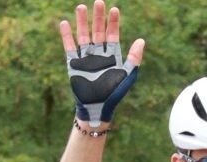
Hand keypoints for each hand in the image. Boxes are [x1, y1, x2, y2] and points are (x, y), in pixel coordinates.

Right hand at [60, 2, 144, 125]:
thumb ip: (133, 58)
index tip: (114, 9)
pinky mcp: (74, 64)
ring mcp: (86, 58)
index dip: (113, 22)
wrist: (98, 107)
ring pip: (83, 35)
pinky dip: (67, 36)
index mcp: (112, 56)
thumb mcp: (127, 75)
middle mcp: (99, 54)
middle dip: (98, 17)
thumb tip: (141, 40)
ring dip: (82, 22)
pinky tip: (65, 23)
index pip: (112, 34)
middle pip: (98, 31)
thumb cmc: (114, 94)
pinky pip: (70, 47)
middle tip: (99, 2)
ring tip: (81, 7)